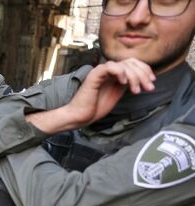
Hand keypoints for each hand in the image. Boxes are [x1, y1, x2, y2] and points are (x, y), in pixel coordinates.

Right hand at [27, 59, 155, 133]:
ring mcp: (101, 72)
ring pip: (124, 64)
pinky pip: (110, 67)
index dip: (145, 70)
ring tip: (136, 91)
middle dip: (144, 74)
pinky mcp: (94, 76)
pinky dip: (120, 73)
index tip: (152, 82)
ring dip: (135, 77)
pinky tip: (123, 84)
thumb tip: (143, 79)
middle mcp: (108, 70)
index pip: (133, 63)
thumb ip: (127, 84)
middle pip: (131, 62)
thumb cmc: (95, 107)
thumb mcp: (118, 94)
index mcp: (114, 73)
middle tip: (148, 88)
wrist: (80, 116)